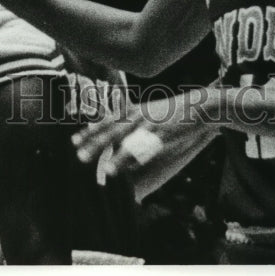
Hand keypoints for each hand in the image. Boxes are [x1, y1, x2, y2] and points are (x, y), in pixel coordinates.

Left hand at [73, 91, 203, 178]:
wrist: (200, 106)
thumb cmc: (177, 113)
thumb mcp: (154, 115)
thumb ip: (139, 126)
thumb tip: (128, 146)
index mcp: (136, 110)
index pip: (109, 119)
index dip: (92, 129)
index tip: (74, 139)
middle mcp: (139, 115)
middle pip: (110, 128)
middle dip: (92, 140)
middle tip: (76, 152)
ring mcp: (149, 124)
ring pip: (120, 137)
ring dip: (102, 150)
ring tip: (85, 160)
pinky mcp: (160, 134)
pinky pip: (139, 148)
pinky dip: (125, 159)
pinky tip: (114, 169)